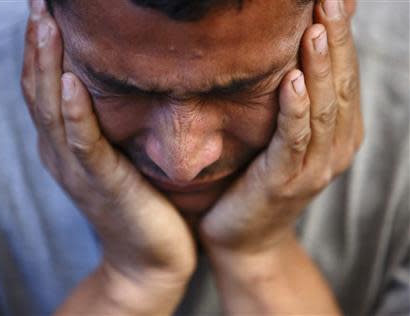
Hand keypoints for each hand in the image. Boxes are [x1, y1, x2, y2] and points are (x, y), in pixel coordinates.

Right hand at [21, 2, 194, 313]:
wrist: (149, 258)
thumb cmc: (142, 201)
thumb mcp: (121, 153)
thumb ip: (112, 123)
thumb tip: (128, 81)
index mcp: (66, 143)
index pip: (46, 86)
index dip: (42, 46)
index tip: (47, 6)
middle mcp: (62, 153)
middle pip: (40, 90)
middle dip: (38, 44)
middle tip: (38, 1)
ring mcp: (78, 170)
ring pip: (53, 111)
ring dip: (46, 66)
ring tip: (44, 23)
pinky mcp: (103, 185)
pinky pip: (85, 146)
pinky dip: (74, 115)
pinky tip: (70, 84)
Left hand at [199, 0, 363, 254]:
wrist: (245, 238)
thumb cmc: (256, 180)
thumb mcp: (281, 136)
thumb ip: (294, 102)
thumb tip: (287, 56)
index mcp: (337, 132)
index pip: (344, 76)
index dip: (341, 36)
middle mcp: (335, 147)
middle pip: (341, 85)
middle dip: (336, 39)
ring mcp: (315, 167)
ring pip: (323, 108)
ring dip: (322, 67)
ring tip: (317, 27)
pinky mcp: (286, 181)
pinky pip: (294, 140)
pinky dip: (296, 110)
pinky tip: (294, 81)